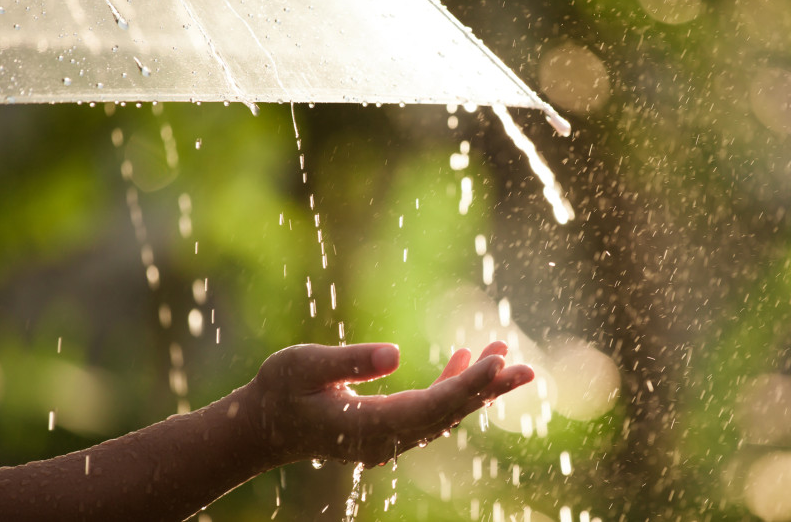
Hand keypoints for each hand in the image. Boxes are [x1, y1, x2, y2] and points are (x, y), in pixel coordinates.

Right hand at [246, 341, 533, 465]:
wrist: (264, 425)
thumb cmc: (279, 391)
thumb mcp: (303, 367)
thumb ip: (348, 361)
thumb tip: (395, 353)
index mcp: (369, 426)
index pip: (430, 406)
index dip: (467, 385)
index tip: (497, 364)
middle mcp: (388, 438)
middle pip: (450, 413)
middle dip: (488, 389)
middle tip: (526, 367)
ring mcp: (391, 437)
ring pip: (447, 412)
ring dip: (477, 386)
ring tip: (506, 354)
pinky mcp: (391, 427)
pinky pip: (432, 409)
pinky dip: (453, 385)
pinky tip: (467, 358)